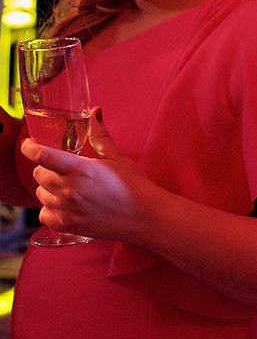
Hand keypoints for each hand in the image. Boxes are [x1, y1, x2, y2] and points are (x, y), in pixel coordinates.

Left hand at [21, 107, 157, 241]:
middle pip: (38, 174)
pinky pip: (44, 214)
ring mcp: (67, 209)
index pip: (42, 155)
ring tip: (70, 188)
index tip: (29, 144)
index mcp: (81, 169)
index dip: (30, 147)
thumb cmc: (134, 186)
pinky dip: (51, 209)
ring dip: (49, 189)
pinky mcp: (67, 225)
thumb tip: (95, 112)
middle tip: (64, 169)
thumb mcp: (117, 157)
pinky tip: (67, 205)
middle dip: (47, 168)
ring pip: (40, 194)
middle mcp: (69, 190)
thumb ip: (100, 135)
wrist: (145, 216)